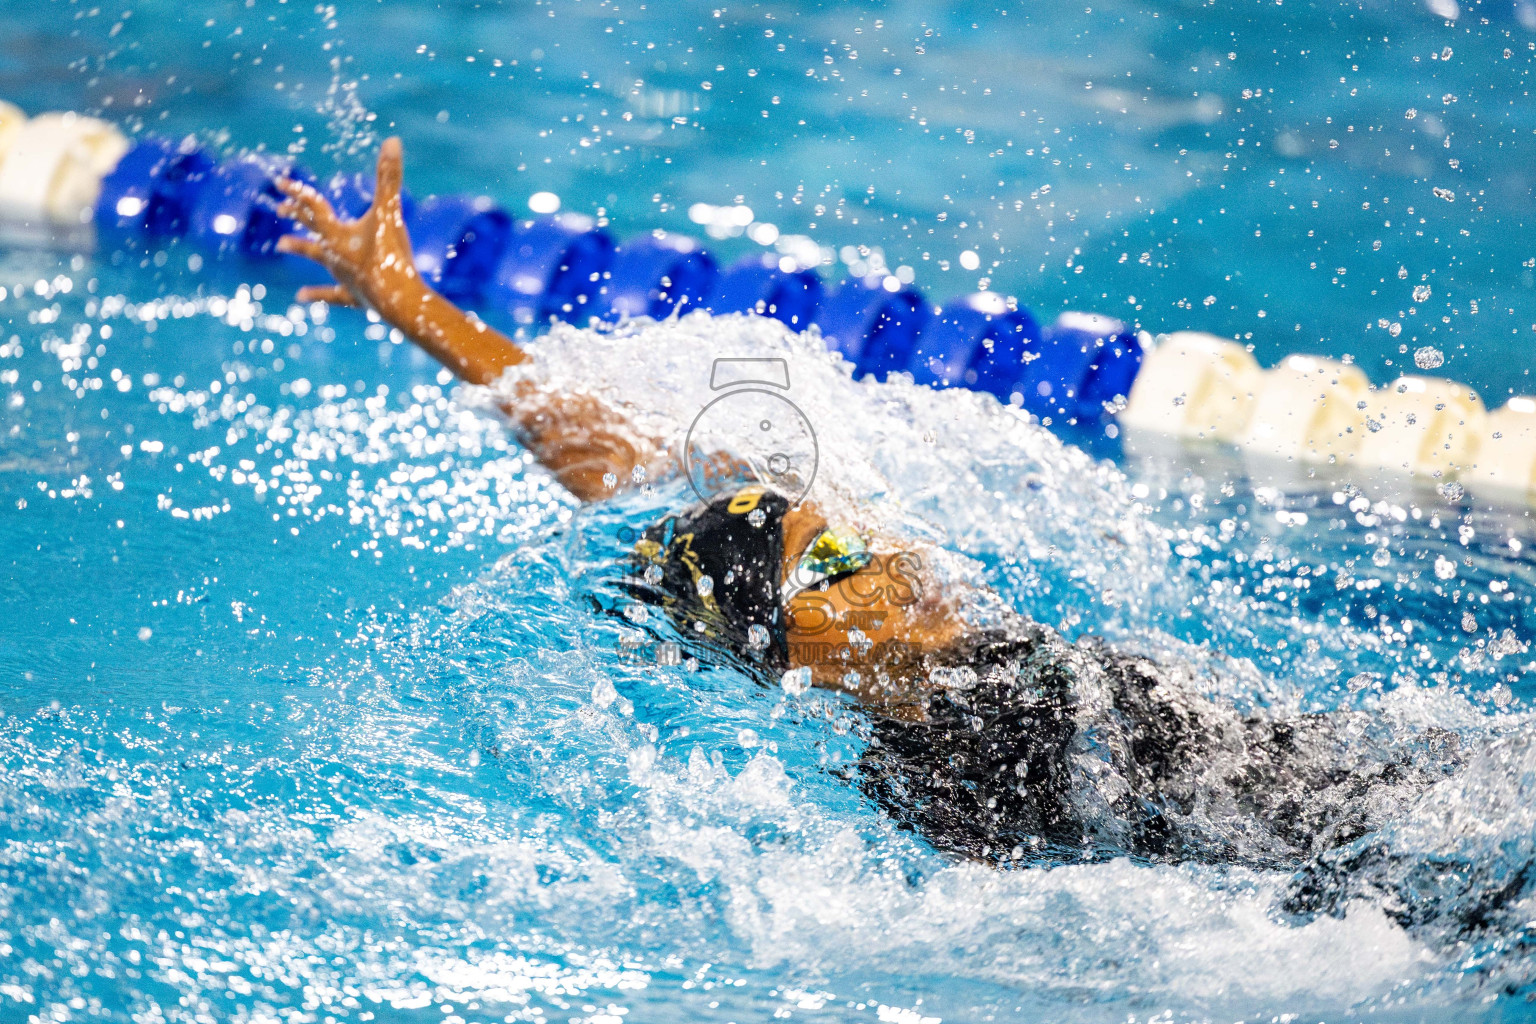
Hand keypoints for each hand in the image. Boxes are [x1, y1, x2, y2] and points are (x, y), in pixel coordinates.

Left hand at [275, 137, 422, 314]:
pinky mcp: (353, 296)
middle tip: (280, 208)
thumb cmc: (390, 257)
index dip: (299, 192)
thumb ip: (389, 178)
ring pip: (317, 259)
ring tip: (280, 244)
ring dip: (301, 249)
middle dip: (297, 216)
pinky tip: (299, 296)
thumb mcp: (390, 213)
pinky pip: (331, 294)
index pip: (314, 207)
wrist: (397, 301)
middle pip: (311, 230)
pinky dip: (316, 294)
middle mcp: (333, 254)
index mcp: (338, 233)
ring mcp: (342, 277)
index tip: (280, 182)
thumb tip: (392, 140)